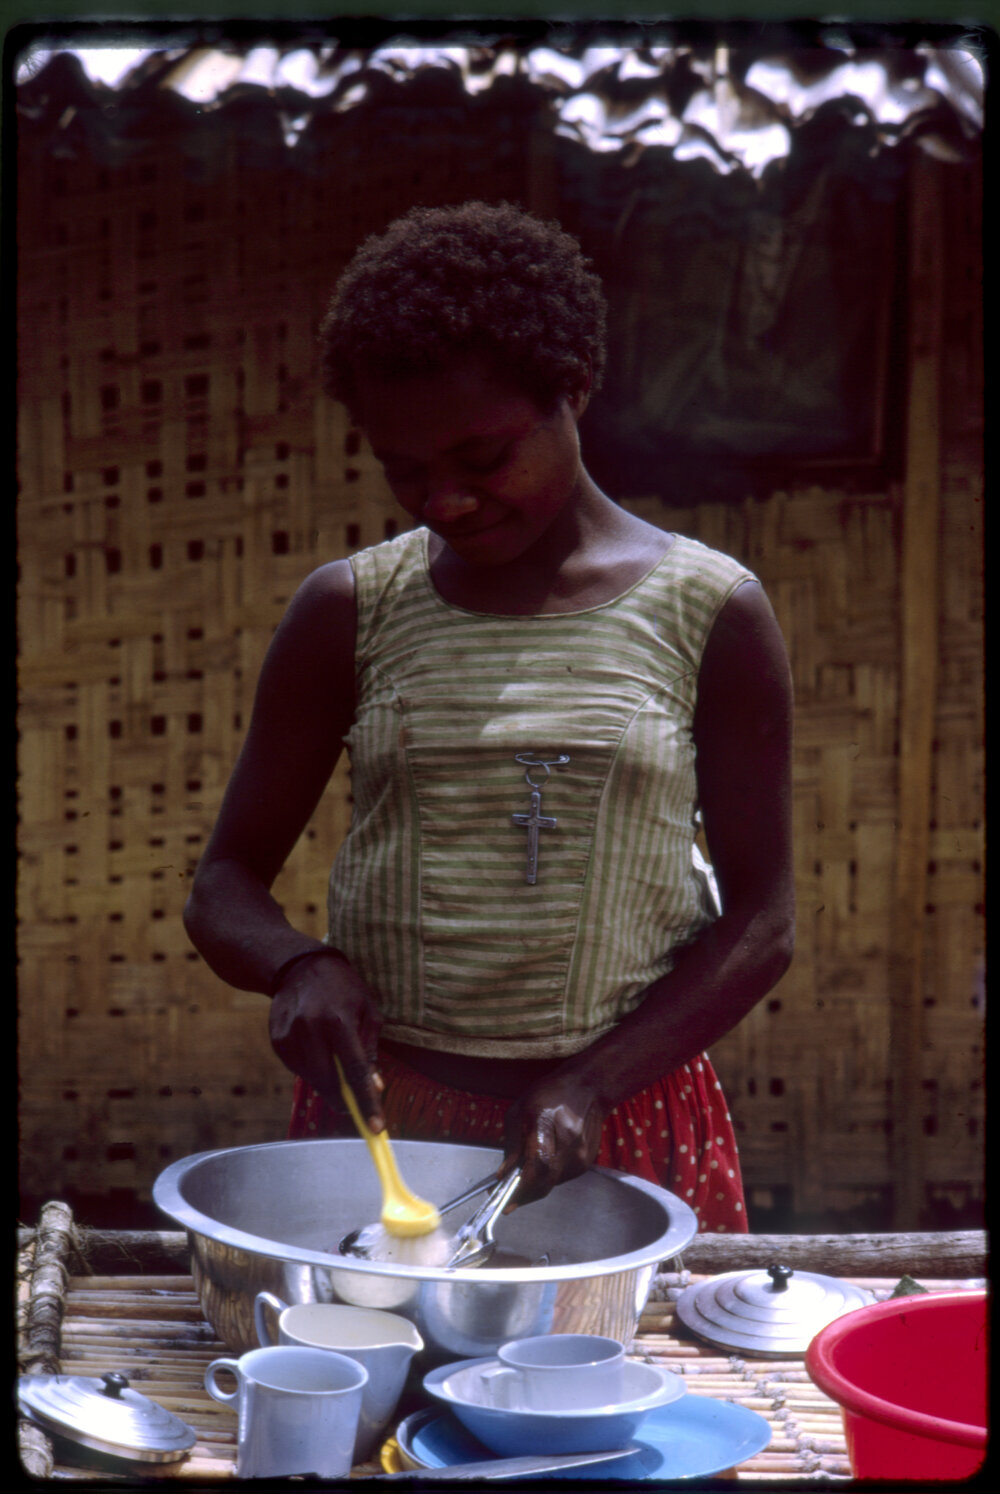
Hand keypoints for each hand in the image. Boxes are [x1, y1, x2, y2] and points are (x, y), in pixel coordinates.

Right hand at [268, 953, 384, 1128]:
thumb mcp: (368, 1011)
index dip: (366, 1102)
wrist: (298, 967)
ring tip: (334, 1059)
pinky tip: (317, 1051)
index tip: (376, 1127)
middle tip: (355, 1106)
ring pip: (312, 1079)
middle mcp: (310, 1029)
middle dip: (344, 1099)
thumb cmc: (343, 988)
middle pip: (328, 1082)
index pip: (355, 1071)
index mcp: (338, 1021)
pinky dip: (312, 1070)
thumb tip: (375, 1087)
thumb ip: (370, 1051)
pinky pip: (298, 1070)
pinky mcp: (277, 1042)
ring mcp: (290, 1036)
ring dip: (328, 1083)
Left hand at [501, 1072, 607, 1204]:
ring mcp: (581, 1156)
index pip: (536, 1166)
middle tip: (507, 1196)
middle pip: (545, 1182)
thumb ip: (512, 1144)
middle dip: (524, 1194)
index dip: (520, 1188)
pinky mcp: (585, 1163)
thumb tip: (503, 1175)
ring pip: (551, 1184)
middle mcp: (570, 1144)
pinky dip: (547, 1178)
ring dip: (535, 1185)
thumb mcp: (520, 1110)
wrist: (587, 1088)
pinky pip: (560, 1179)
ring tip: (523, 1174)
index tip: (504, 1202)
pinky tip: (542, 1164)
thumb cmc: (551, 1094)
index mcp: (549, 1125)